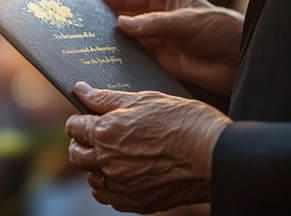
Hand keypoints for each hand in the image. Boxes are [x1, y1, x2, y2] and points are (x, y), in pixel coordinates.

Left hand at [66, 82, 231, 213]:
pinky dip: (110, 187)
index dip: (79, 121)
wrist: (217, 156)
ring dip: (94, 167)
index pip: (74, 127)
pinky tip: (122, 175)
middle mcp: (108, 161)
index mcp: (106, 133)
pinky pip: (110, 197)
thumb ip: (107, 98)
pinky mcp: (137, 201)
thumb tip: (81, 89)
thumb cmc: (185, 122)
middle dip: (81, 143)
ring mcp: (122, 185)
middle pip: (76, 155)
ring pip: (91, 179)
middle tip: (95, 137)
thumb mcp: (145, 100)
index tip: (86, 119)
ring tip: (111, 156)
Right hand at [99, 0, 243, 95]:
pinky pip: (136, 59)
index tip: (86, 4)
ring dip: (111, 43)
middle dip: (104, 22)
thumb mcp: (188, 22)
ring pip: (127, 40)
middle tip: (81, 29)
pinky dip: (122, 61)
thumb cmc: (221, 31)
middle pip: (123, 17)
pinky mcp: (160, 61)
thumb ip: (155, 24)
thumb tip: (122, 23)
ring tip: (88, 47)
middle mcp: (157, 18)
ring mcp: (157, 40)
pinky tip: (107, 64)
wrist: (241, 63)